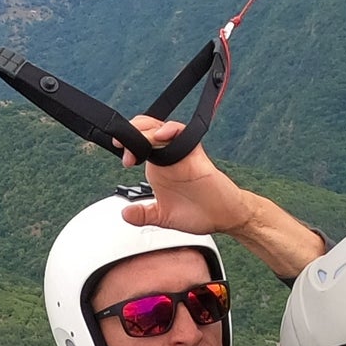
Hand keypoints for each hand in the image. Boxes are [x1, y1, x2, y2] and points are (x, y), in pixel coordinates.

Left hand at [120, 115, 324, 277]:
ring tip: (138, 140)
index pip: (138, 147)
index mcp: (158, 168)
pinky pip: (183, 133)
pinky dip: (171, 130)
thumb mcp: (164, 217)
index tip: (122, 157)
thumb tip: (124, 213)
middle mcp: (167, 157)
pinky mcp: (195, 153)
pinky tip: (161, 136)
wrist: (223, 217)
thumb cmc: (198, 213)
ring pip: (160, 128)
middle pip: (145, 131)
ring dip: (146, 130)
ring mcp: (180, 153)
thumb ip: (144, 215)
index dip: (127, 146)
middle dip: (131, 133)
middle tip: (122, 146)